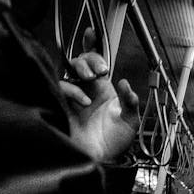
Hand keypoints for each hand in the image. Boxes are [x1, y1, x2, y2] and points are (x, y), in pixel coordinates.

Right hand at [59, 28, 139, 162]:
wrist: (102, 161)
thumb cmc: (114, 143)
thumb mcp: (130, 121)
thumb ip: (131, 102)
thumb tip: (126, 84)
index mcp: (102, 89)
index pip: (95, 62)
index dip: (91, 45)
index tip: (91, 33)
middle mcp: (86, 89)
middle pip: (80, 60)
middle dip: (89, 58)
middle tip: (100, 70)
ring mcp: (73, 97)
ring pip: (68, 69)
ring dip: (81, 67)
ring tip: (92, 79)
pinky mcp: (62, 105)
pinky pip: (62, 87)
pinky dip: (74, 90)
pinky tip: (85, 101)